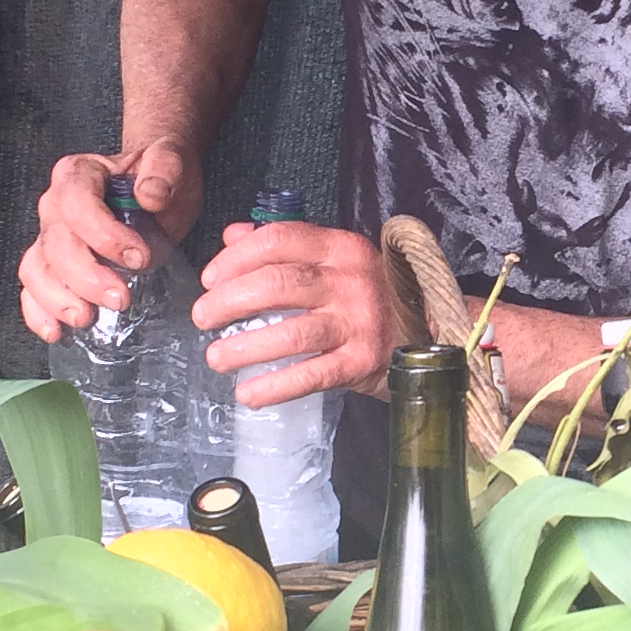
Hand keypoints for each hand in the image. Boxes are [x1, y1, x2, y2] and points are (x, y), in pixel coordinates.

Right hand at [16, 140, 201, 340]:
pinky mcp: (51, 266)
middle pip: (56, 243)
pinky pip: (32, 290)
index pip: (78, 204)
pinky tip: (57, 332)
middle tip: (120, 298)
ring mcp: (48, 237)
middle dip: (85, 276)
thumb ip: (165, 170)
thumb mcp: (172, 163)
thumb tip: (149, 195)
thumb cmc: (160, 176)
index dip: (104, 235)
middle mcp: (54, 205)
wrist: (155, 189)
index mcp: (78, 174)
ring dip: (57, 299)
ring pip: (35, 269)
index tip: (140, 257)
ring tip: (86, 319)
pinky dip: (39, 313)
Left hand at [193, 221, 399, 404]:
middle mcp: (351, 281)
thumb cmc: (369, 295)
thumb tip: (232, 236)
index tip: (210, 280)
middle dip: (229, 302)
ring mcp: (359, 323)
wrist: (427, 333)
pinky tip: (248, 395)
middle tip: (202, 318)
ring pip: (291, 333)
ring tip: (216, 357)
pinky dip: (274, 388)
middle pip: (279, 285)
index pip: (279, 240)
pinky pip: (311, 376)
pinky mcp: (362, 363)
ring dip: (244, 347)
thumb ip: (284, 245)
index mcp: (340, 248)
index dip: (235, 259)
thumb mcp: (333, 260)